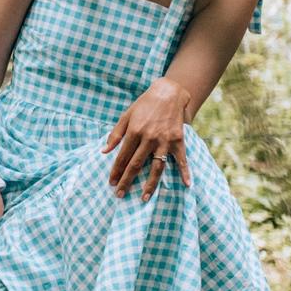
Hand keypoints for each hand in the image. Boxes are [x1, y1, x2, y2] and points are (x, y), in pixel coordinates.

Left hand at [103, 77, 192, 200]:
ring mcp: (164, 140)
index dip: (116, 171)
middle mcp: (149, 138)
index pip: (122, 157)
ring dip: (150, 184)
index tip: (111, 183)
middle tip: (120, 195)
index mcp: (134, 132)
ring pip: (156, 167)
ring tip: (144, 198)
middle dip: (127, 181)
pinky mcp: (178, 140)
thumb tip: (104, 151)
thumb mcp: (126, 116)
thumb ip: (115, 134)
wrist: (168, 93)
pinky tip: (186, 185)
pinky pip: (181, 159)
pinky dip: (185, 172)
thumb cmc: (144, 105)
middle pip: (136, 165)